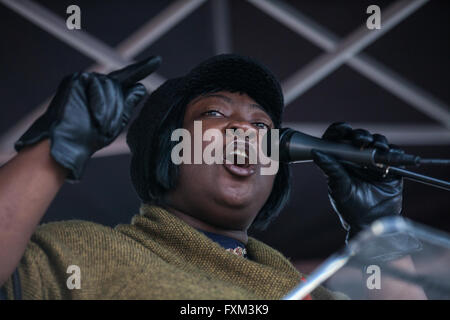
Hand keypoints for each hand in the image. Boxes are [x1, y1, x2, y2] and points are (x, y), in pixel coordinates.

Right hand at [15, 56, 160, 180]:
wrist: (68, 144)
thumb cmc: (90, 137)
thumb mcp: (116, 121)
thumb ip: (128, 104)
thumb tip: (141, 87)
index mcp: (107, 94)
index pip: (128, 77)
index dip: (142, 68)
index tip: (157, 60)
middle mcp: (97, 84)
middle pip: (120, 86)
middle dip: (117, 109)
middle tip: (107, 128)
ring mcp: (86, 80)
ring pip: (111, 86)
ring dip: (108, 109)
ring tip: (101, 125)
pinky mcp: (76, 79)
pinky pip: (97, 85)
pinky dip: (98, 103)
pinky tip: (95, 116)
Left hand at [312, 122, 403, 240]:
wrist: (370, 222)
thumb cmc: (350, 207)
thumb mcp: (339, 187)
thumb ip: (331, 168)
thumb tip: (316, 152)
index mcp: (341, 160)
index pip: (338, 139)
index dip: (340, 130)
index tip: (343, 129)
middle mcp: (356, 158)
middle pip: (359, 137)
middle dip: (360, 135)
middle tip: (361, 140)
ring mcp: (374, 161)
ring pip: (376, 142)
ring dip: (377, 141)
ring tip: (377, 147)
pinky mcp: (390, 168)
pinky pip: (393, 153)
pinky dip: (393, 150)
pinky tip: (390, 153)